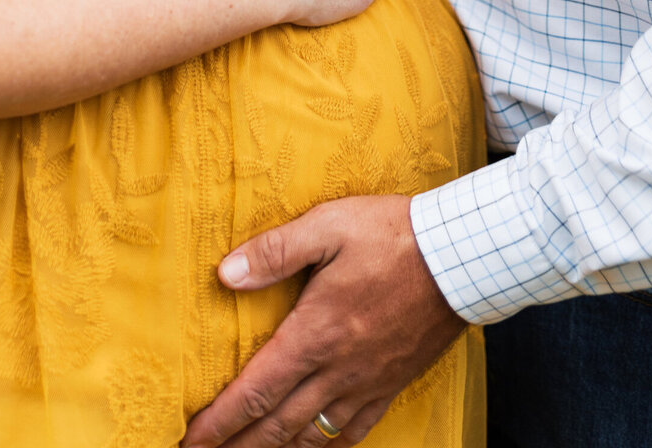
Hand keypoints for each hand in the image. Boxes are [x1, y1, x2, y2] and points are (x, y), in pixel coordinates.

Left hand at [182, 195, 463, 445]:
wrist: (460, 257)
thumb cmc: (392, 235)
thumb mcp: (328, 226)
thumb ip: (275, 251)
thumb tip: (225, 274)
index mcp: (315, 333)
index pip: (256, 390)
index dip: (220, 421)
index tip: (191, 439)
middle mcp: (337, 369)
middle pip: (277, 426)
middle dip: (237, 447)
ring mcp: (366, 382)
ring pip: (312, 436)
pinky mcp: (391, 384)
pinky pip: (352, 432)